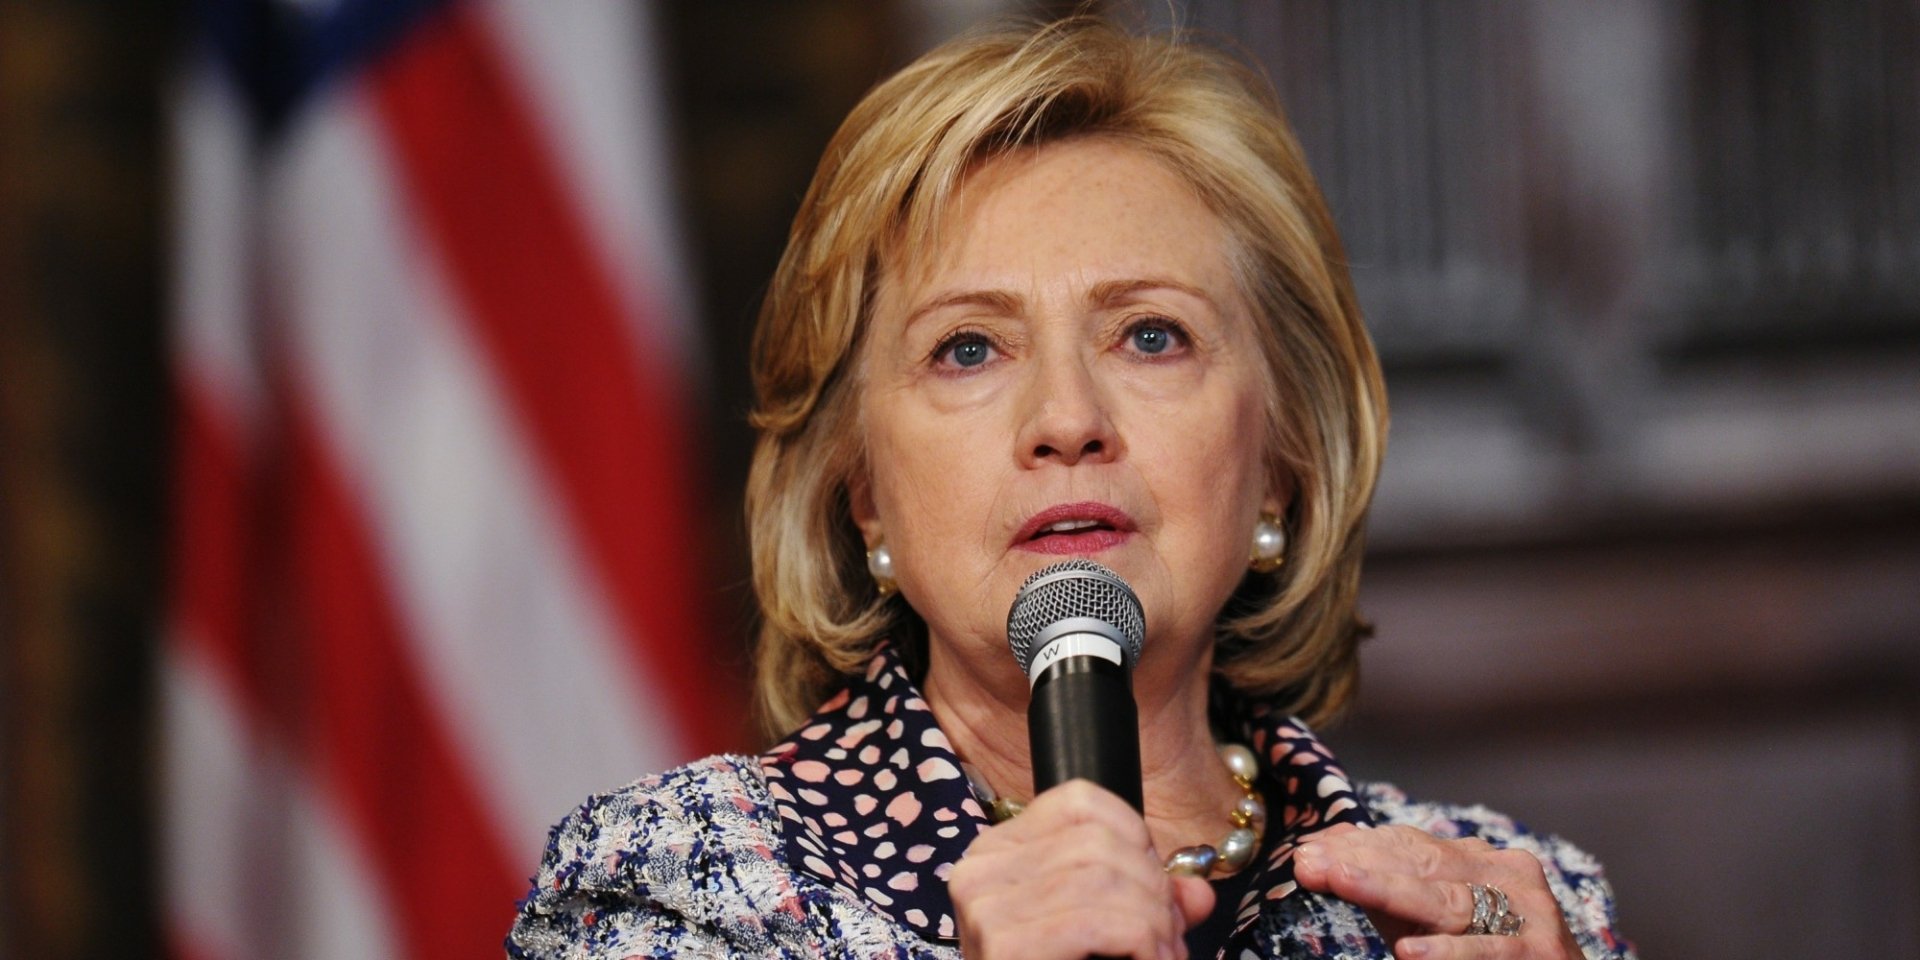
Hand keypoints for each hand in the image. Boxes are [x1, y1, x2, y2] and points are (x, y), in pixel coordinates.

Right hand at [949, 779, 1215, 959]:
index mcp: (999, 852)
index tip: (1151, 896)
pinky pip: (1102, 920)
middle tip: (1163, 942)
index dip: (1137, 841)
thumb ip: (1152, 907)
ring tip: (1156, 957)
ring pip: (1107, 877)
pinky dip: (1142, 944)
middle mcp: (980, 869)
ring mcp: (984, 907)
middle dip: (1152, 892)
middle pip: (1100, 841)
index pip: (1083, 803)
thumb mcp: (1109, 938)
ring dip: (1152, 925)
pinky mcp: (1003, 946)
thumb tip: (1197, 893)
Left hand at [1291, 824, 1585, 959]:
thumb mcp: (1432, 920)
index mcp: (1482, 861)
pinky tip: (1409, 952)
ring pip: (1450, 902)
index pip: (1412, 846)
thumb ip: (1386, 891)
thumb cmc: (1487, 953)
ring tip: (1342, 882)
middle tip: (1309, 863)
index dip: (1358, 847)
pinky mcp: (1540, 954)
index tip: (1307, 851)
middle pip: (1425, 867)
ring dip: (1392, 892)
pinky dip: (1449, 952)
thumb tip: (1319, 853)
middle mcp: (1508, 877)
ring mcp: (1528, 915)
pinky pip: (1488, 951)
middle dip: (1362, 864)